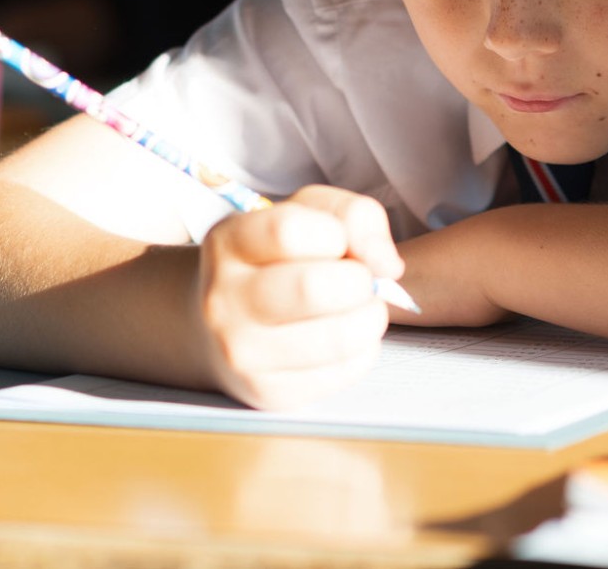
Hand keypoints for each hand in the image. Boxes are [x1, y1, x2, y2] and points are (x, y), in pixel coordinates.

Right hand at [193, 185, 401, 409]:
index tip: (338, 243)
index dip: (335, 234)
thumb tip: (387, 264)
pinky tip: (343, 336)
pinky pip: (344, 371)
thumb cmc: (275, 262)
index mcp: (228, 243)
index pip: (289, 231)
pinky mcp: (269, 392)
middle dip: (359, 281)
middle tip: (357, 281)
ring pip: (338, 337)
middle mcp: (223, 299)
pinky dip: (362, 351)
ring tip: (357, 308)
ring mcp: (241, 352)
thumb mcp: (305, 215)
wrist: (220, 325)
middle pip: (314, 288)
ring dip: (369, 318)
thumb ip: (353, 216)